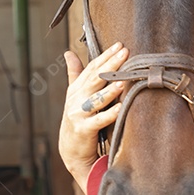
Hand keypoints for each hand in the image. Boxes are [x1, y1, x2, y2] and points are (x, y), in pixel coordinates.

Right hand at [59, 43, 126, 193]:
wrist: (71, 149)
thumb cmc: (78, 118)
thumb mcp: (75, 95)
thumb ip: (75, 74)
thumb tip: (68, 52)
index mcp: (76, 89)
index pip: (92, 69)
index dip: (105, 56)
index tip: (119, 45)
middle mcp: (76, 99)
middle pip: (95, 79)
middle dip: (111, 65)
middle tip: (125, 53)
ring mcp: (79, 114)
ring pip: (97, 99)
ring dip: (111, 89)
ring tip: (124, 79)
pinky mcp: (85, 130)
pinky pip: (99, 120)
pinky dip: (110, 114)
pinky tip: (121, 106)